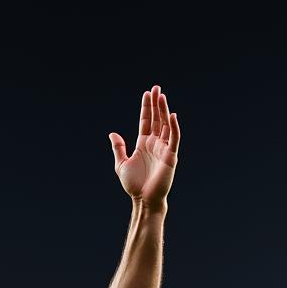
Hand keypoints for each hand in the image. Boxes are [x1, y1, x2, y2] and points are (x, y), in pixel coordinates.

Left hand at [109, 85, 179, 206]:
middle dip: (156, 104)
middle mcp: (155, 143)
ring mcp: (163, 148)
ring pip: (166, 125)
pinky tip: (171, 116)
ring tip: (162, 96)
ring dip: (164, 110)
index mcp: (143, 144)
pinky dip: (174, 127)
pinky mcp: (171, 156)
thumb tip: (112, 133)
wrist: (143, 199)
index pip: (146, 121)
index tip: (147, 93)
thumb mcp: (121, 164)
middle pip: (157, 119)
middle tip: (156, 88)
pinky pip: (174, 138)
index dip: (146, 108)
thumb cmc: (133, 184)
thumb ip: (118, 148)